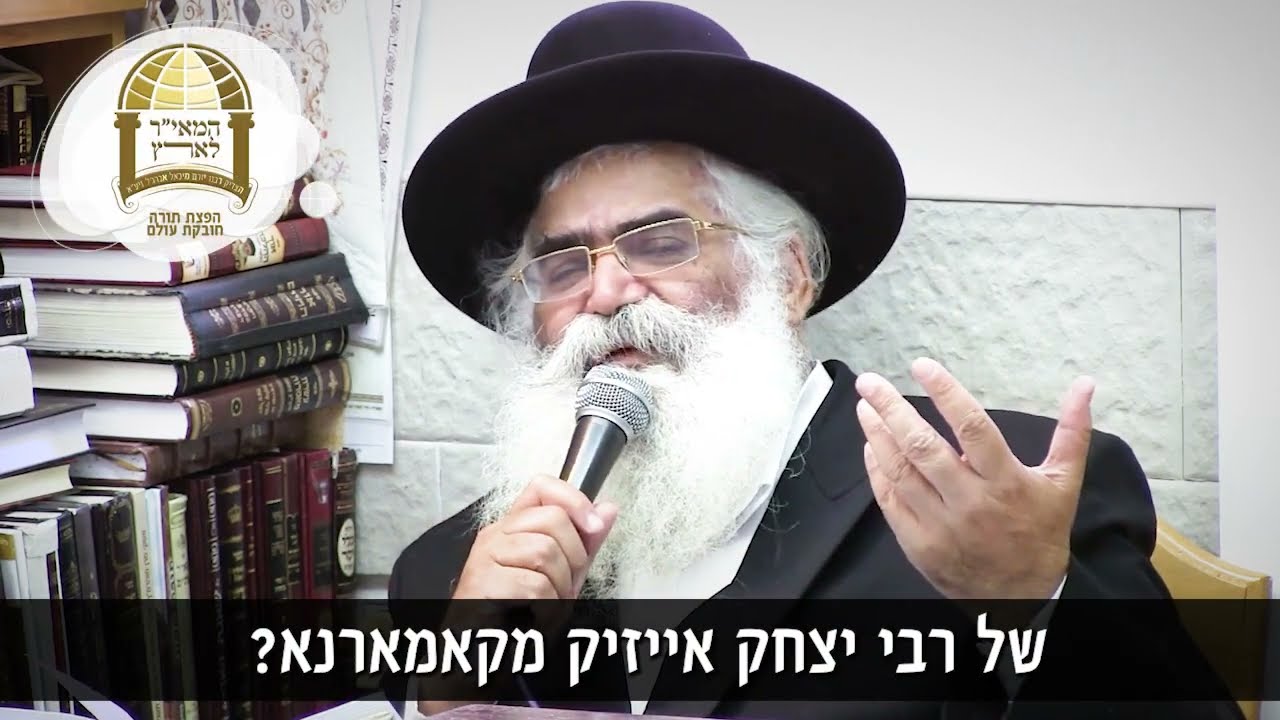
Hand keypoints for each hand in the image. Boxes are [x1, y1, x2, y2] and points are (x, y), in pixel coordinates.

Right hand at [452, 474, 616, 601]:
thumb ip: (584, 542)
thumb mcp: (563, 574)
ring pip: (544, 551)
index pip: (542, 487)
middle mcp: (497, 535)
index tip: (594, 526)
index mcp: (514, 528)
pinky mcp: (482, 581)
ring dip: (558, 587)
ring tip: (546, 604)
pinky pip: (533, 585)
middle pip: (552, 518)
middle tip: (562, 585)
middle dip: (572, 557)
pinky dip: (545, 607)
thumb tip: (608, 509)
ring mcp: (486, 556)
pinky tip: (535, 616)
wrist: (486, 653)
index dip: (573, 500)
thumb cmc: (519, 616)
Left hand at [854, 357, 1094, 600]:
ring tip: (865, 406)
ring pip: (900, 472)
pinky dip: (877, 470)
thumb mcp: (1063, 483)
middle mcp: (970, 501)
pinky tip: (871, 445)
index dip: (946, 392)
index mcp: (1006, 481)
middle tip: (869, 381)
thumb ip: (1072, 432)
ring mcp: (940, 524)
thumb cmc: (1041, 532)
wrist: (1022, 598)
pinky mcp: (918, 543)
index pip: (971, 427)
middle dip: (892, 409)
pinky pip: (890, 500)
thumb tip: (1084, 384)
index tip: (922, 365)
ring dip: (877, 435)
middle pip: (923, 447)